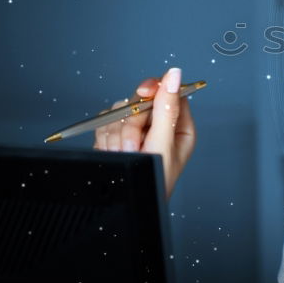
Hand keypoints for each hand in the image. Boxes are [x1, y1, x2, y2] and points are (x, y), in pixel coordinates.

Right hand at [93, 66, 196, 201]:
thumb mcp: (163, 144)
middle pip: (140, 101)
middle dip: (132, 125)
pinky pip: (105, 124)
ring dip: (118, 136)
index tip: (144, 93)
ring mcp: (136, 131)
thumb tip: (174, 75)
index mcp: (179, 127)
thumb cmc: (156, 183)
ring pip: (119, 112)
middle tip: (133, 146)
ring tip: (126, 154)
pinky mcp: (116, 137)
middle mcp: (158, 127)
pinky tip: (114, 153)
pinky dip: (106, 139)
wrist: (132, 206)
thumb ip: (167, 108)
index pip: (169, 93)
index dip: (155, 89)